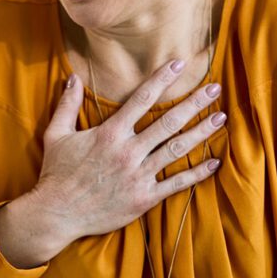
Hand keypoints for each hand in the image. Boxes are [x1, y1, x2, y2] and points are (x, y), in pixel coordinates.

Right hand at [32, 59, 225, 243]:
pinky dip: (196, 173)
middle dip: (194, 103)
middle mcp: (128, 151)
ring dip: (201, 132)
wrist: (57, 213)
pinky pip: (175, 183)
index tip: (179, 64)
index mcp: (110, 133)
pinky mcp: (143, 198)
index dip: (162, 79)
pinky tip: (214, 162)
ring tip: (220, 118)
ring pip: (176, 149)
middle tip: (214, 88)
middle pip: (168, 122)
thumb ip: (67, 105)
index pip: (142, 99)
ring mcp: (138, 175)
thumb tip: (73, 78)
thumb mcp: (56, 134)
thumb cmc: (56, 173)